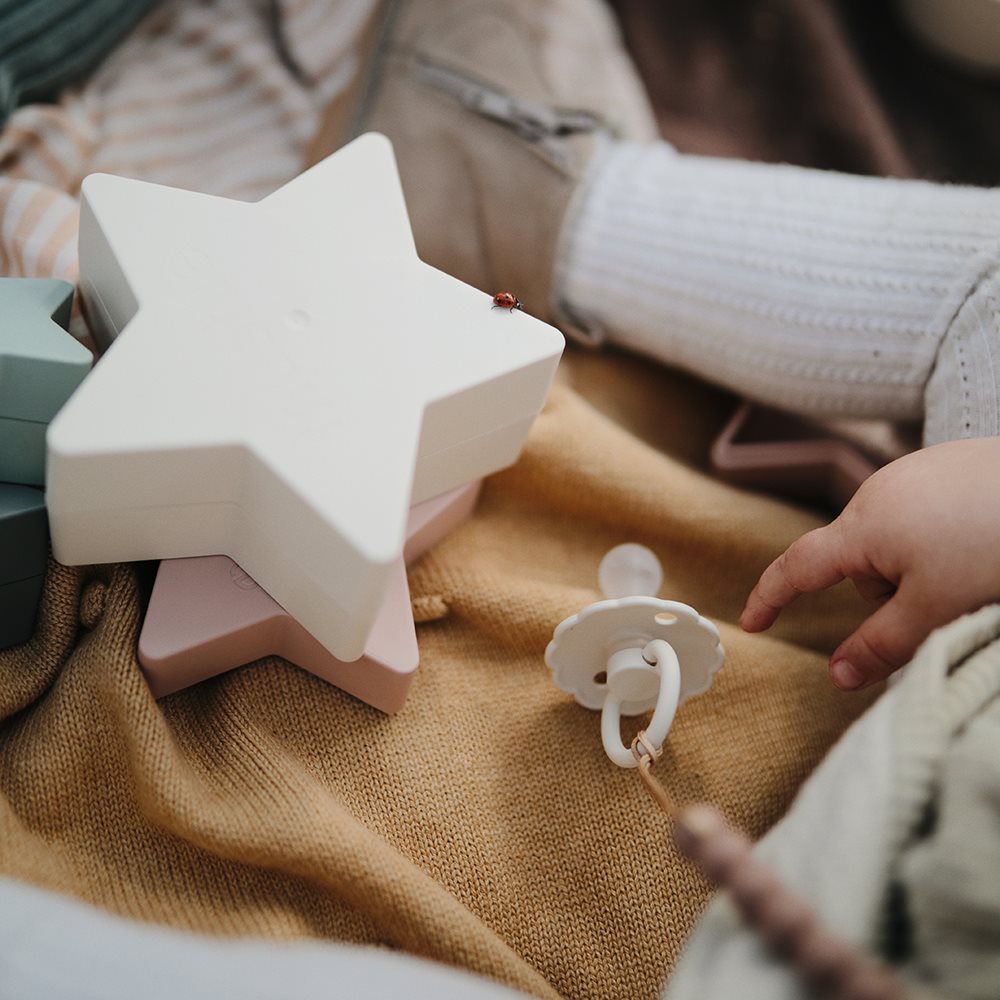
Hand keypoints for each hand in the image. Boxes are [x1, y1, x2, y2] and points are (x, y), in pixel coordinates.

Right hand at [740, 438, 999, 689]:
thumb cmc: (995, 543)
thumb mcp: (937, 608)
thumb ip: (882, 645)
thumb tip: (838, 678)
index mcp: (863, 527)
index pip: (796, 567)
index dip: (770, 598)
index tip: (751, 624)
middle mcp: (877, 492)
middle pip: (858, 561)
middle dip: (885, 593)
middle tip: (941, 605)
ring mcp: (913, 472)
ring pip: (894, 541)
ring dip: (917, 568)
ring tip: (971, 569)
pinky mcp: (947, 463)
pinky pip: (923, 514)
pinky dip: (941, 539)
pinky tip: (981, 540)